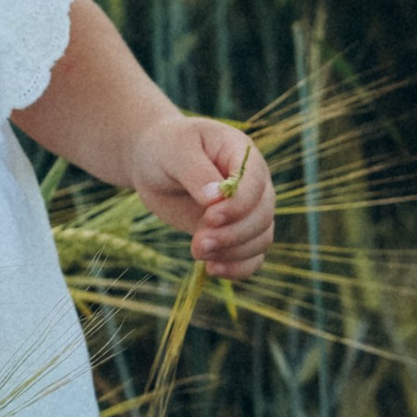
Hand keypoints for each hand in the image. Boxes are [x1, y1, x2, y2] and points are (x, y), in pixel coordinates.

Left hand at [128, 114, 273, 280]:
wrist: (154, 164)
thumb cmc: (166, 147)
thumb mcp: (176, 150)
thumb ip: (196, 171)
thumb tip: (214, 198)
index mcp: (243, 154)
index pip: (256, 184)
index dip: (238, 205)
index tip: (210, 217)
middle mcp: (253, 184)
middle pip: (262, 216)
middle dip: (233, 234)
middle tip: (197, 243)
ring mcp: (246, 210)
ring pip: (261, 239)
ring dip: (233, 253)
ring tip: (198, 252)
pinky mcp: (234, 232)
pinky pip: (251, 256)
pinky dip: (238, 268)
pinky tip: (212, 269)